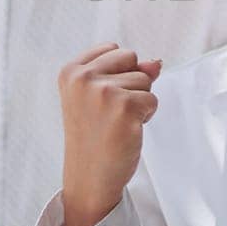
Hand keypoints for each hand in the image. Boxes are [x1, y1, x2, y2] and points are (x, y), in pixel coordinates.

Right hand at [59, 44, 162, 225]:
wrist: (90, 176)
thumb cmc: (95, 135)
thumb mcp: (101, 95)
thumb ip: (126, 71)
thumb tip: (156, 63)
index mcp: (70, 71)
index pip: (114, 49)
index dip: (117, 73)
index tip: (100, 100)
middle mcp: (83, 78)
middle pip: (131, 58)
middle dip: (130, 83)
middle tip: (110, 112)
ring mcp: (103, 91)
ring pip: (145, 79)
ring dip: (138, 102)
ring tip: (116, 122)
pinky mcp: (125, 107)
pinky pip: (152, 99)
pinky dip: (146, 116)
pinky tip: (126, 130)